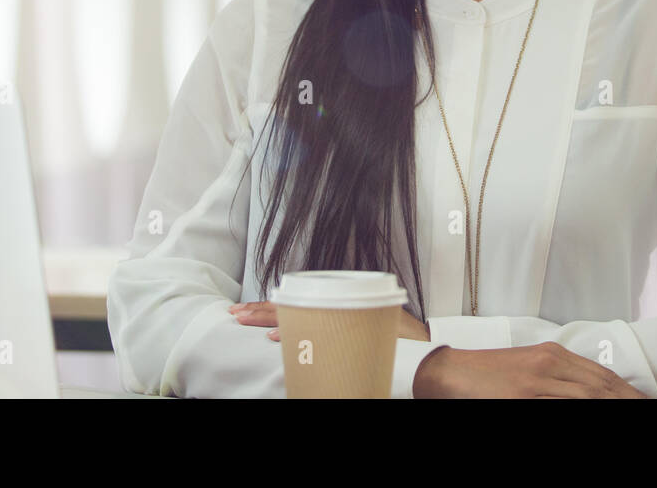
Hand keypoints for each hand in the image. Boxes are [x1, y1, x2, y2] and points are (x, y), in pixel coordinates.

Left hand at [229, 301, 430, 342]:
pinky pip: (313, 334)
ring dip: (268, 319)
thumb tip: (300, 331)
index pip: (294, 305)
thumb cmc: (395, 337)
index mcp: (335, 306)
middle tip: (234, 313)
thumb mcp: (363, 325)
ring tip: (245, 321)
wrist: (422, 351)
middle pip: (290, 307)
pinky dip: (293, 335)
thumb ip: (337, 321)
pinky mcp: (346, 333)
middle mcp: (336, 309)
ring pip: (297, 317)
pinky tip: (275, 338)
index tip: (245, 311)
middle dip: (259, 310)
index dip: (267, 307)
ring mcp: (340, 320)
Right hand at [414, 343, 652, 397]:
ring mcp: (538, 380)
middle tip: (651, 407)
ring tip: (637, 410)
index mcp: (553, 355)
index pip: (601, 376)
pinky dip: (584, 407)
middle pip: (602, 385)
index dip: (627, 391)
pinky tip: (599, 410)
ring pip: (589, 394)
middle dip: (629, 399)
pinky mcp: (525, 394)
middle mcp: (550, 363)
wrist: (448, 373)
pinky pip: (562, 404)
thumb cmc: (486, 376)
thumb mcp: (527, 371)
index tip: (644, 401)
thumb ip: (556, 379)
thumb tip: (586, 390)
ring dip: (614, 403)